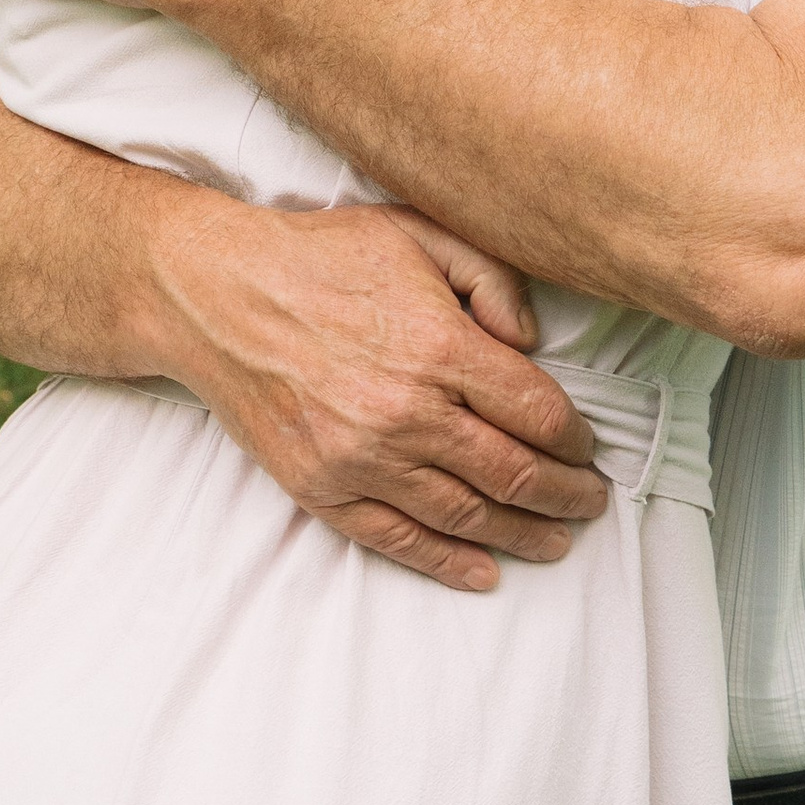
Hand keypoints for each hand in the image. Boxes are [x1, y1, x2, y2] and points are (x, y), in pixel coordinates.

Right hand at [151, 192, 607, 591]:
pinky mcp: (322, 487)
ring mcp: (362, 458)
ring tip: (554, 541)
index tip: (587, 447)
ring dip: (522, 534)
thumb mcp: (417, 232)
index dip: (575, 438)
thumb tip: (531, 341)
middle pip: (513, 473)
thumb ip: (490, 277)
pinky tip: (483, 571)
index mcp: (439, 346)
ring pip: (466, 515)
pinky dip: (447, 562)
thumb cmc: (319, 257)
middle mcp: (407, 411)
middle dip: (565, 495)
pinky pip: (397, 539)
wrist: (215, 294)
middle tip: (589, 502)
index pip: (537, 412)